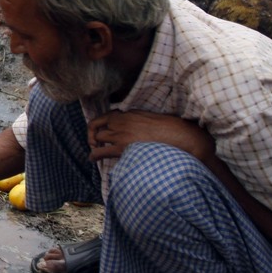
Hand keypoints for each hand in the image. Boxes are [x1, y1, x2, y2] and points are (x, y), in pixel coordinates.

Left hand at [87, 110, 213, 161]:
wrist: (178, 137)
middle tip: (95, 143)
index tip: (100, 131)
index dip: (100, 124)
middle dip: (93, 134)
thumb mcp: (149, 118)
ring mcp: (120, 134)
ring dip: (94, 144)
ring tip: (95, 151)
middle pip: (97, 125)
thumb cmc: (169, 129)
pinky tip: (92, 159)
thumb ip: (136, 121)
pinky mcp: (122, 147)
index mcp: (128, 113)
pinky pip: (100, 152)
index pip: (106, 116)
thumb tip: (131, 128)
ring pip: (97, 137)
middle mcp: (121, 121)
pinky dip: (93, 155)